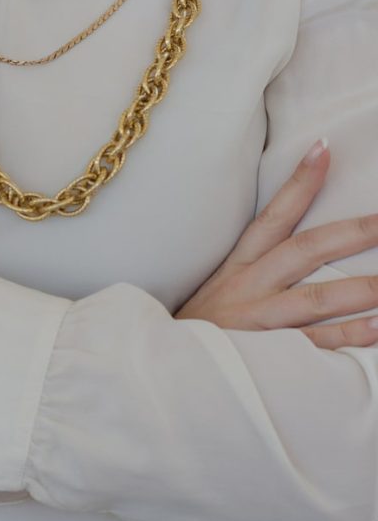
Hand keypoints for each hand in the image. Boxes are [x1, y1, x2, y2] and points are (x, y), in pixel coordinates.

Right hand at [175, 138, 377, 349]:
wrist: (164, 371)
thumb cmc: (198, 330)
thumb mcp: (219, 288)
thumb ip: (253, 267)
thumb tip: (297, 248)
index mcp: (239, 265)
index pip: (273, 215)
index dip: (300, 182)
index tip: (325, 148)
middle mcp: (249, 287)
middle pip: (306, 249)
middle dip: (354, 233)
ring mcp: (258, 321)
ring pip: (317, 298)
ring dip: (363, 288)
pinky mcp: (264, 355)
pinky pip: (313, 344)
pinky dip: (346, 336)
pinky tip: (376, 328)